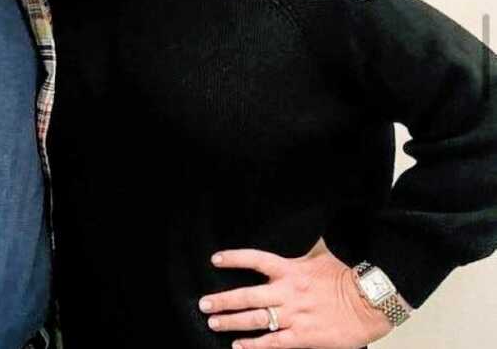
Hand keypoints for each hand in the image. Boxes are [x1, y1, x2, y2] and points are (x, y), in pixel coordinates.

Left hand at [197, 240, 392, 348]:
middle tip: (203, 303)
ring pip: (255, 319)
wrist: (371, 301)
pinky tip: (239, 347)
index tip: (215, 259)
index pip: (255, 260)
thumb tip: (301, 236)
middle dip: (223, 300)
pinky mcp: (304, 337)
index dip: (234, 258)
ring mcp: (294, 315)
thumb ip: (304, 251)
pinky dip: (254, 346)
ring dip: (232, 322)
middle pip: (247, 294)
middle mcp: (288, 292)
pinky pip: (274, 342)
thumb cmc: (348, 277)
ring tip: (213, 322)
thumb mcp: (322, 255)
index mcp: (291, 269)